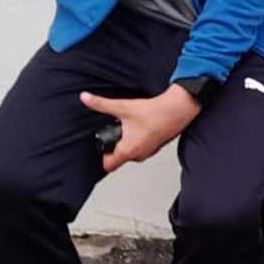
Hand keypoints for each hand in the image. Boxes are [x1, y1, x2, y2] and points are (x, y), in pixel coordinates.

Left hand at [81, 86, 197, 172]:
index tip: (102, 145)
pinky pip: (142, 149)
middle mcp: (139, 155)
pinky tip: (141, 127)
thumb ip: (101, 104)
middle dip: (114, 147)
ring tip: (128, 128)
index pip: (108, 165)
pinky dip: (138, 141)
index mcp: (128, 150)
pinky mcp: (156, 147)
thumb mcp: (123, 107)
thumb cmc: (154, 112)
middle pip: (119, 158)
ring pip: (131, 153)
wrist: (178, 110)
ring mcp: (149, 152)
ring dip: (127, 144)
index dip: (102, 157)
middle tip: (115, 131)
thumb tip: (85, 98)